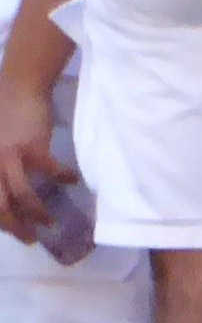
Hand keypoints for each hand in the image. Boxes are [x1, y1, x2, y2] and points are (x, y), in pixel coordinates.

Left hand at [0, 78, 57, 241]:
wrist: (19, 85)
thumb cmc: (3, 113)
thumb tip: (6, 189)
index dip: (0, 221)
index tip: (14, 229)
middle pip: (0, 208)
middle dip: (15, 228)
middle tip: (30, 238)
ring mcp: (10, 157)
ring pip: (22, 197)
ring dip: (38, 214)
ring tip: (50, 222)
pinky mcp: (33, 148)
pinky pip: (51, 172)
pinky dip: (63, 177)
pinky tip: (72, 180)